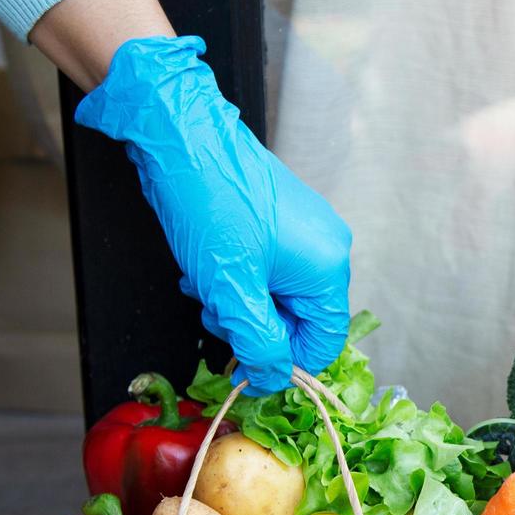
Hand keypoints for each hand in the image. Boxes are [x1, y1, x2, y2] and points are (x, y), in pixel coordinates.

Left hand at [74, 36, 350, 393]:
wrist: (185, 136)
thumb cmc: (210, 206)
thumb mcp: (230, 289)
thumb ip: (257, 341)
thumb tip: (272, 378)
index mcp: (327, 268)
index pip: (324, 342)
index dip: (285, 361)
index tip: (246, 362)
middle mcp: (329, 249)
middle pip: (300, 319)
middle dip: (255, 324)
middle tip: (216, 313)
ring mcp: (309, 230)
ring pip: (280, 295)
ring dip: (241, 301)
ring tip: (207, 284)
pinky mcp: (287, 219)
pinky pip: (272, 268)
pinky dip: (241, 276)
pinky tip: (211, 265)